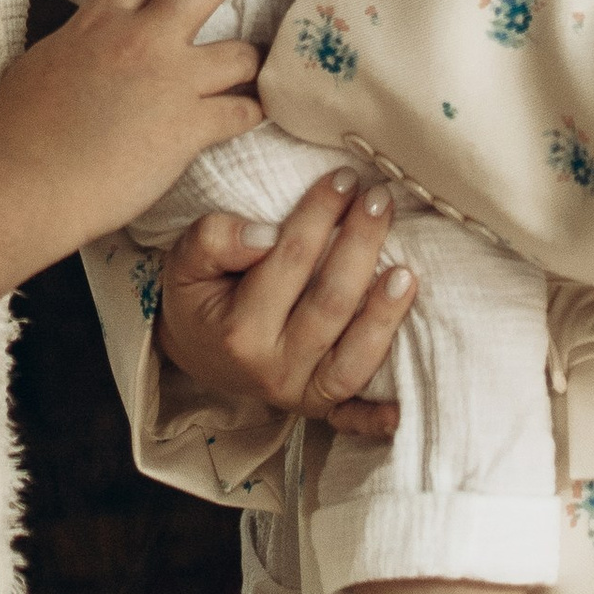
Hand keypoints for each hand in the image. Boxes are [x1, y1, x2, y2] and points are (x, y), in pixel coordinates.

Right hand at [0, 0, 283, 251]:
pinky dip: (250, 115)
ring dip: (252, 60)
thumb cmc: (21, 131)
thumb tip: (84, 38)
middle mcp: (140, 39)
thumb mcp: (45, 63)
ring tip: (259, 69)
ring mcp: (168, 82)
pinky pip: (242, 112)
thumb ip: (78, 41)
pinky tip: (254, 118)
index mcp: (101, 18)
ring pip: (240, 51)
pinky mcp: (186, 129)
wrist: (24, 185)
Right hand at [154, 169, 414, 440]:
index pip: (288, 260)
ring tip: (407, 272)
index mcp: (237, 329)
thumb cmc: (200, 296)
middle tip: (379, 199)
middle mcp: (271, 367)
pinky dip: (376, 414)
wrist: (197, 351)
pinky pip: (353, 413)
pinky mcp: (319, 406)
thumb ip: (215, 240)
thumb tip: (265, 235)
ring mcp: (299, 392)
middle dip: (360, 246)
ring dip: (384, 315)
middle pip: (329, 303)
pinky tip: (401, 409)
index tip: (343, 179)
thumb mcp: (186, 260)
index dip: (320, 215)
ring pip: (353, 358)